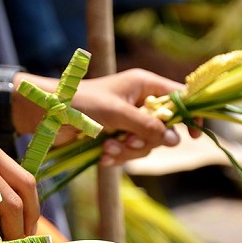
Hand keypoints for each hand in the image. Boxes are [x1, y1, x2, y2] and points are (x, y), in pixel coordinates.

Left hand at [63, 69, 199, 165]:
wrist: (46, 115)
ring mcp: (127, 120)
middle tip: (128, 142)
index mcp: (144, 85)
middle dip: (147, 141)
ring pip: (146, 145)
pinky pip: (129, 153)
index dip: (190, 114)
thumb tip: (175, 140)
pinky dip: (117, 157)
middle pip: (164, 128)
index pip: (180, 96)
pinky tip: (102, 156)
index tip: (195, 135)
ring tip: (107, 149)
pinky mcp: (115, 136)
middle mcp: (139, 102)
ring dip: (128, 151)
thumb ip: (147, 126)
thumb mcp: (117, 113)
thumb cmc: (80, 103)